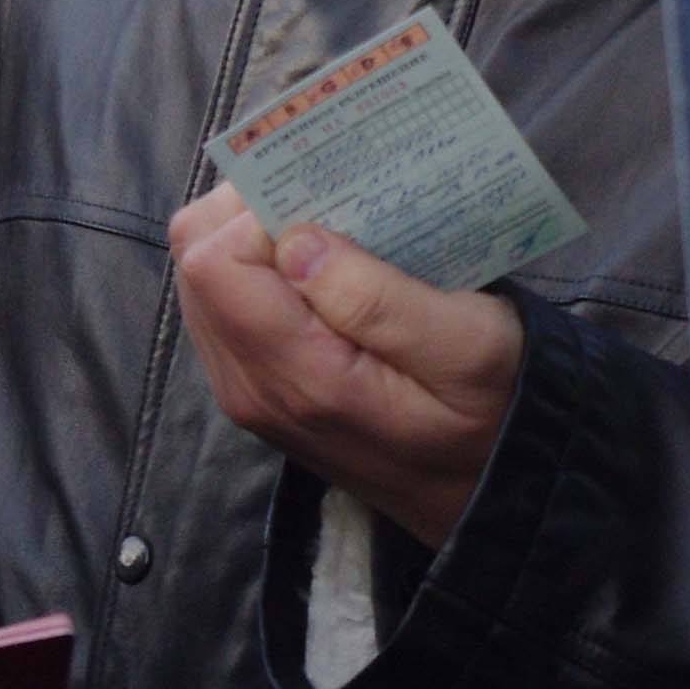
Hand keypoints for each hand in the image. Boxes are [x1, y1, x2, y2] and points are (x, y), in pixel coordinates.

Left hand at [169, 185, 523, 549]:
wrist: (490, 492)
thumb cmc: (494, 411)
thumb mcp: (468, 349)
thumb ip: (378, 299)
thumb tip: (293, 242)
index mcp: (297, 375)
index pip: (213, 260)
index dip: (260, 211)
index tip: (327, 197)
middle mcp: (251, 385)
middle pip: (195, 260)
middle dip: (251, 212)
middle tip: (329, 199)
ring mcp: (247, 390)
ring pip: (202, 277)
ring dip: (255, 236)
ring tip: (331, 225)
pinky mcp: (257, 386)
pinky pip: (224, 303)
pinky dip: (261, 266)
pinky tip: (323, 262)